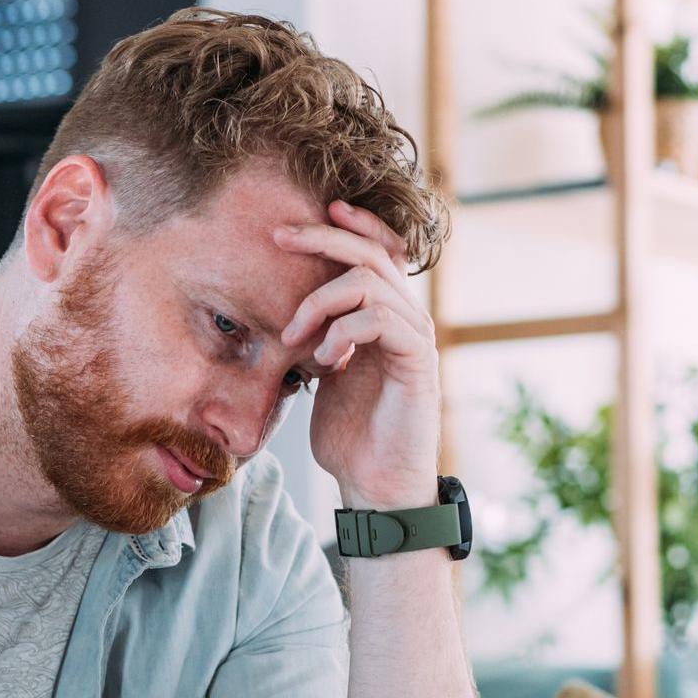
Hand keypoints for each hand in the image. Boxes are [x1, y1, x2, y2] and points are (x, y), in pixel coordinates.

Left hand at [276, 200, 442, 511]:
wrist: (375, 484)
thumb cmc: (349, 434)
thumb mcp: (322, 373)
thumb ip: (316, 335)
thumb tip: (282, 306)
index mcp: (384, 317)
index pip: (377, 252)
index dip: (351, 225)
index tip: (309, 212)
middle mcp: (406, 320)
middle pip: (372, 254)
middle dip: (323, 239)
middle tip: (279, 237)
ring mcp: (415, 339)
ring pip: (372, 284)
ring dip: (321, 301)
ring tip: (293, 336)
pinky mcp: (418, 363)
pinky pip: (383, 320)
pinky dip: (344, 331)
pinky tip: (324, 360)